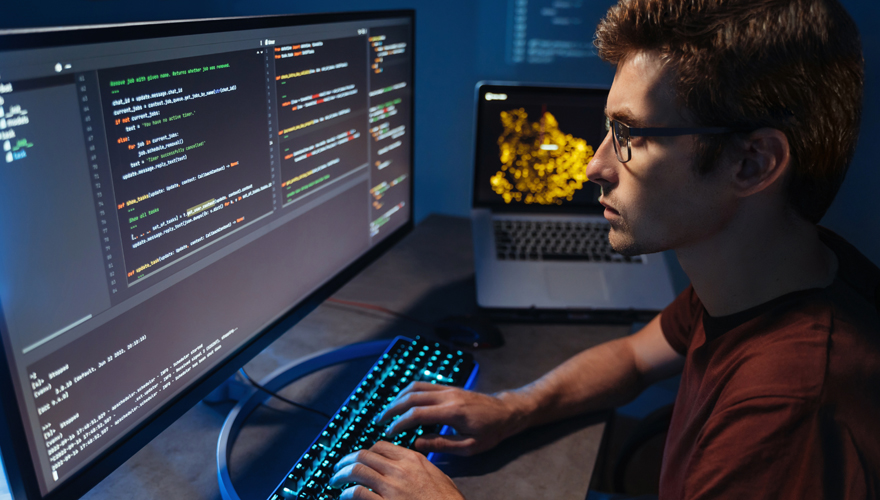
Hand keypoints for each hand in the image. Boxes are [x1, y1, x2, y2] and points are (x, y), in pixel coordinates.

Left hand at [329, 440, 464, 499]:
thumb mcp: (439, 478)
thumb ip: (421, 468)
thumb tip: (408, 465)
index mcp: (414, 460)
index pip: (381, 446)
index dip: (366, 451)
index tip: (359, 458)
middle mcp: (401, 469)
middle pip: (365, 455)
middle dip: (347, 460)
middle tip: (339, 468)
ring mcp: (392, 487)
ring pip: (357, 470)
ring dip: (341, 475)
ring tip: (334, 481)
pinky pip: (357, 493)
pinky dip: (346, 493)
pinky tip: (343, 496)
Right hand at [377, 382, 529, 455]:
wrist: (507, 411)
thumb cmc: (491, 431)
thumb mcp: (469, 446)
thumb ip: (442, 444)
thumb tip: (417, 443)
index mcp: (452, 411)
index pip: (417, 414)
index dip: (399, 423)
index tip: (389, 433)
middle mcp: (447, 395)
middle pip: (411, 396)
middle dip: (392, 408)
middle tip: (380, 421)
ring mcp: (448, 388)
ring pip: (415, 387)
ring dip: (398, 398)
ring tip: (387, 411)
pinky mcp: (449, 387)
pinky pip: (424, 385)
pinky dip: (408, 392)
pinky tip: (402, 402)